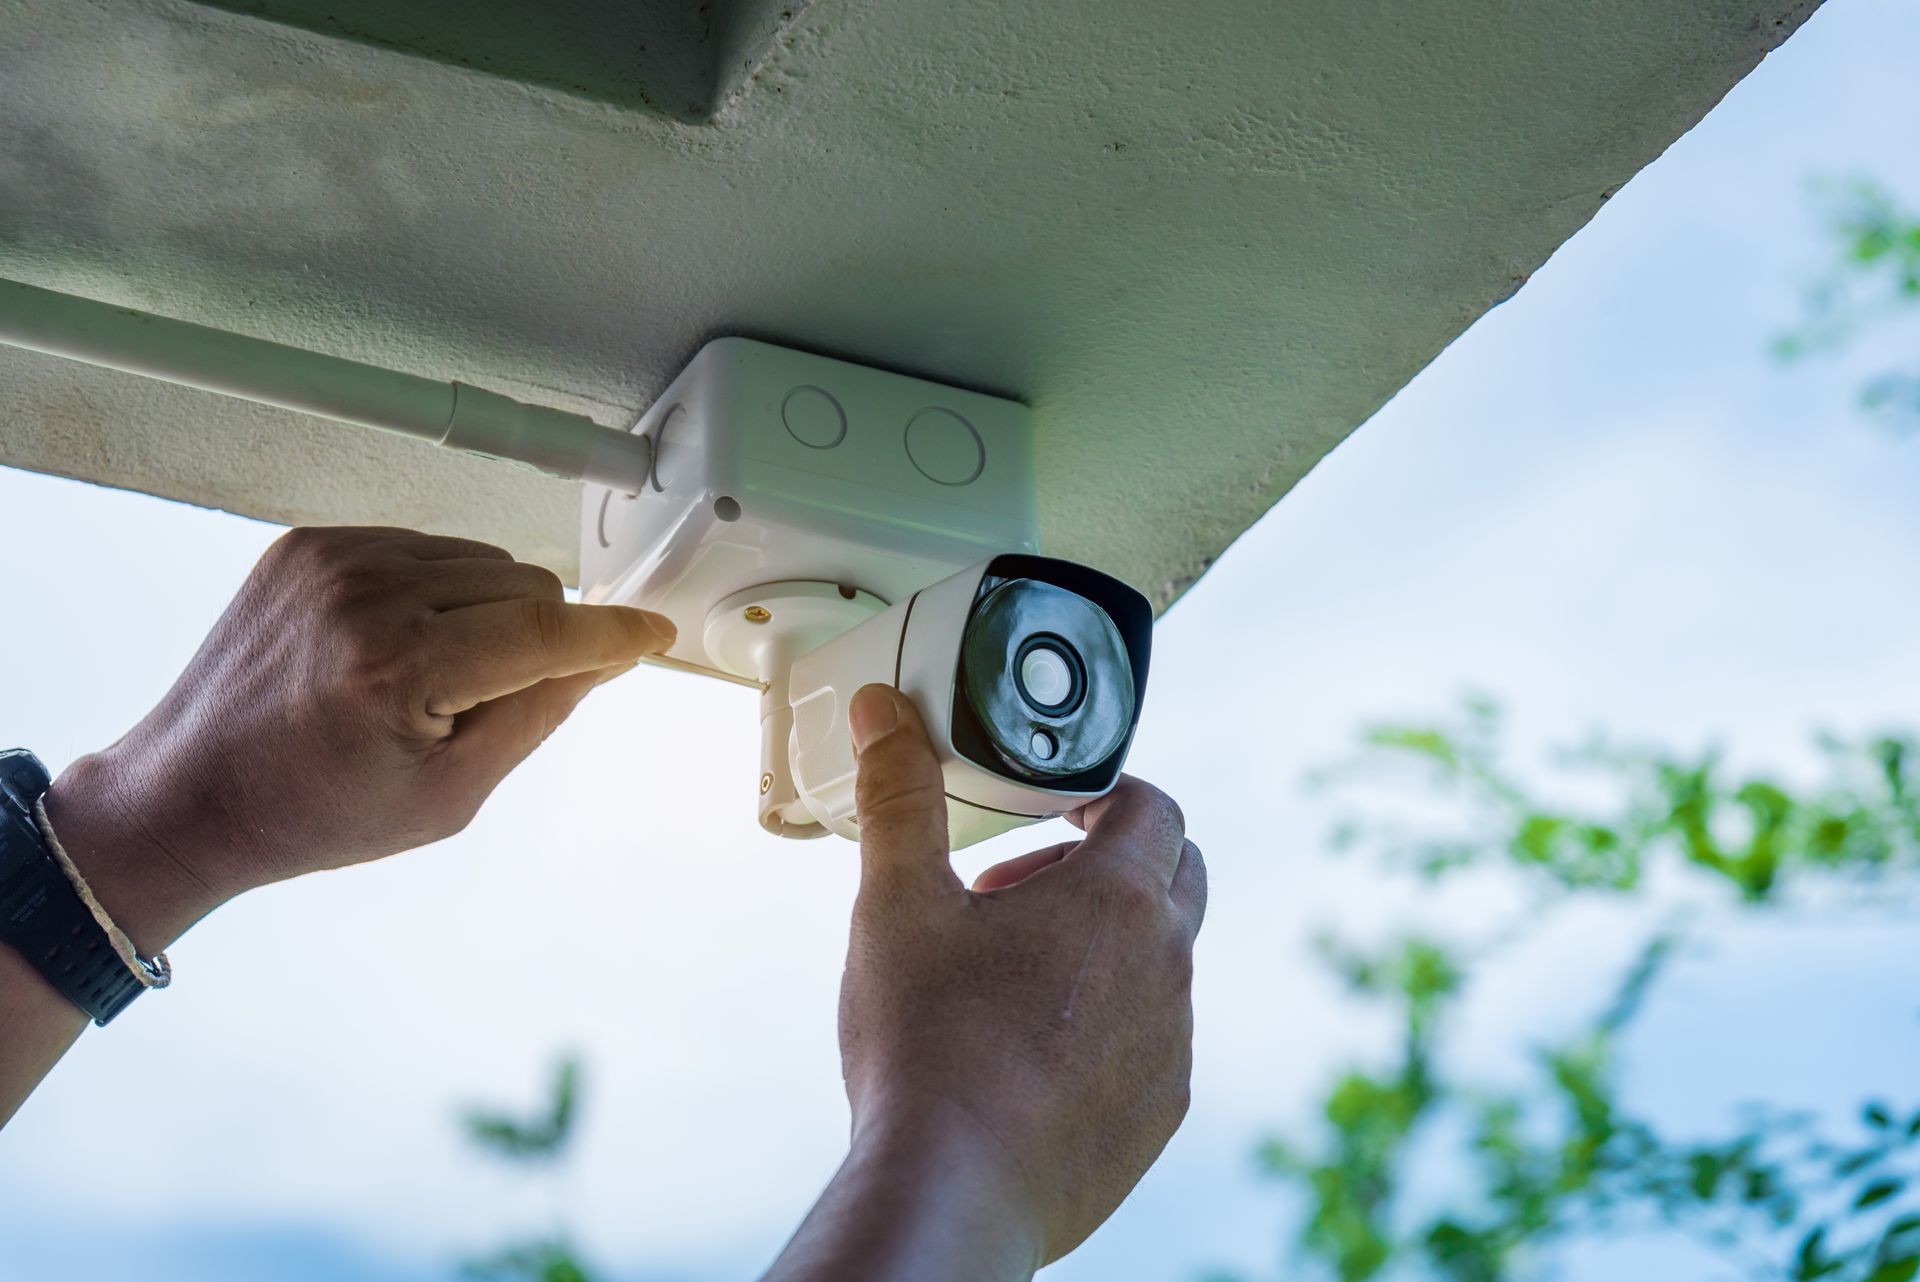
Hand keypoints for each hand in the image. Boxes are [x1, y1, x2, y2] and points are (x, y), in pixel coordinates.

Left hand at [41, 526, 674, 949]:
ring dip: (487, 611)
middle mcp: (364, 595)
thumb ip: (536, 717)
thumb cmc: (313, 812)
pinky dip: (435, 591)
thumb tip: (600, 660)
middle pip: (523, 584)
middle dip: (536, 638)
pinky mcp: (308, 543)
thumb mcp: (449, 796)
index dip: (611, 634)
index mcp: (400, 668)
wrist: (191, 794)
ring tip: (431, 678)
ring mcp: (331, 559)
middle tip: (483, 703)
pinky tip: (396, 647)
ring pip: (479, 559)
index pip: (545, 628)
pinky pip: (422, 547)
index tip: (651, 633)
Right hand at [831, 683, 1203, 1269]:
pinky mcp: (1159, 1113)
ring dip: (1103, 947)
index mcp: (1119, 901)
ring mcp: (1171, 1046)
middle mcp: (1168, 968)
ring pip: (1162, 964)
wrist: (952, 1192)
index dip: (1103, 793)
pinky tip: (1028, 1051)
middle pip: (1176, 876)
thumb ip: (899, 799)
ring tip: (1008, 975)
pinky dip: (1107, 1023)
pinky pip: (1152, 1041)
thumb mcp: (897, 904)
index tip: (1050, 809)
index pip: (1152, 806)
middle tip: (1018, 891)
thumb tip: (886, 714)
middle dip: (1106, 863)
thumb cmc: (928, 1046)